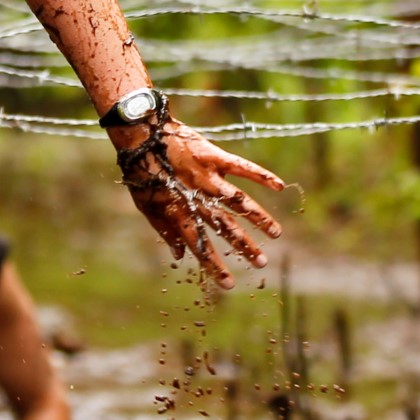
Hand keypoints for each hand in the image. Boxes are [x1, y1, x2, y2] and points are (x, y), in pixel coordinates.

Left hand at [115, 119, 284, 288]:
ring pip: (238, 201)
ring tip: (276, 233)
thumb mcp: (146, 206)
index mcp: (179, 212)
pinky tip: (279, 186)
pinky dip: (261, 175)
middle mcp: (196, 197)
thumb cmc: (142, 174)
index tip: (230, 284)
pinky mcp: (213, 156)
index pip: (200, 245)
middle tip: (262, 263)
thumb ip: (165, 231)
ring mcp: (207, 176)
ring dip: (258, 218)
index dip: (214, 265)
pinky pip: (241, 166)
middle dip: (244, 246)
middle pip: (224, 226)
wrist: (139, 135)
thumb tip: (178, 256)